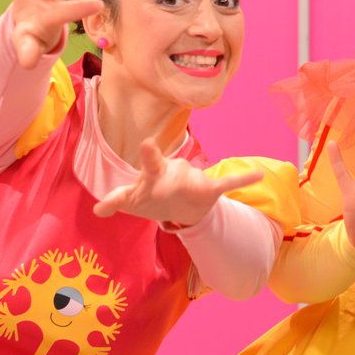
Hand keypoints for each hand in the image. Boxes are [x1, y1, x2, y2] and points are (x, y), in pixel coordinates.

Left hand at [93, 141, 262, 225]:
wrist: (183, 205)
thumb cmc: (155, 196)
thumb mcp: (134, 199)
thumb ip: (117, 200)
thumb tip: (96, 210)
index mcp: (153, 176)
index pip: (147, 165)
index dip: (147, 156)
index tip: (146, 143)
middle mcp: (172, 172)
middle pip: (163, 167)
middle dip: (155, 161)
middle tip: (147, 147)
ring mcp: (192, 180)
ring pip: (193, 179)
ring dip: (193, 186)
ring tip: (193, 191)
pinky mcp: (210, 189)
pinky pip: (227, 183)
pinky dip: (243, 179)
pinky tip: (258, 174)